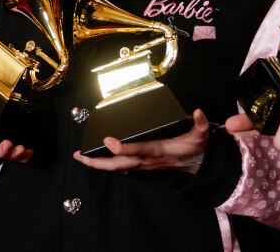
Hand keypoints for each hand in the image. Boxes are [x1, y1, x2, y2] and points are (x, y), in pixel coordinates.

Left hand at [72, 108, 209, 172]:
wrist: (197, 165)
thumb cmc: (195, 149)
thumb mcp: (200, 136)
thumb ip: (200, 124)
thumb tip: (198, 111)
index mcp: (156, 151)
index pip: (137, 150)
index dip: (122, 147)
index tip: (107, 140)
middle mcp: (145, 160)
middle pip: (117, 164)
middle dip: (96, 161)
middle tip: (78, 155)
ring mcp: (142, 165)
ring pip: (115, 167)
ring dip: (97, 163)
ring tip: (81, 156)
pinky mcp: (141, 165)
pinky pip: (120, 166)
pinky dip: (106, 164)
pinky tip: (98, 158)